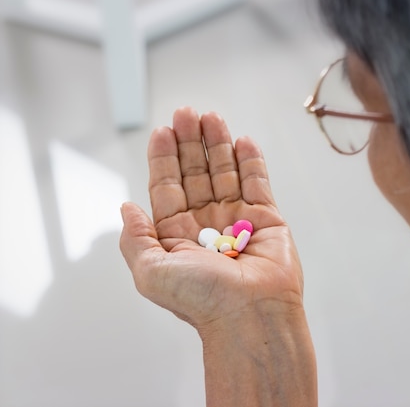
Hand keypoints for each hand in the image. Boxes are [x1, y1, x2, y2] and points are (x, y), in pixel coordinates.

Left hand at [119, 107, 303, 331]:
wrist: (251, 315)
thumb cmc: (203, 299)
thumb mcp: (151, 272)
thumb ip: (135, 238)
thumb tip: (125, 208)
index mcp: (177, 235)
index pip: (168, 186)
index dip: (164, 157)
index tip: (162, 130)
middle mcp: (206, 224)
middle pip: (196, 173)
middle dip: (190, 142)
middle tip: (186, 113)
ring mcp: (237, 219)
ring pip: (226, 172)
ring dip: (218, 143)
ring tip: (211, 117)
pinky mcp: (266, 219)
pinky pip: (257, 182)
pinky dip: (250, 160)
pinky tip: (241, 140)